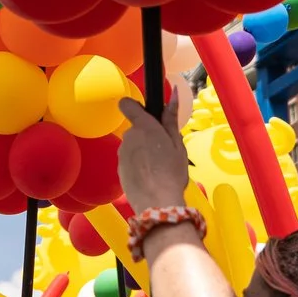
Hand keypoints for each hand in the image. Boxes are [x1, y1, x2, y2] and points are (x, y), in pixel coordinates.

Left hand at [115, 99, 189, 214]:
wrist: (157, 203)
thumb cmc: (172, 172)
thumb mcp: (177, 144)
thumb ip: (171, 118)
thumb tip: (172, 93)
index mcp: (143, 126)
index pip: (127, 104)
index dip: (135, 106)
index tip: (147, 114)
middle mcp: (129, 137)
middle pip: (136, 129)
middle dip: (147, 135)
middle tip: (165, 150)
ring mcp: (122, 154)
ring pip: (133, 146)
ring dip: (143, 151)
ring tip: (159, 167)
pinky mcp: (119, 170)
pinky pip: (130, 161)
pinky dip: (139, 165)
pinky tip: (151, 177)